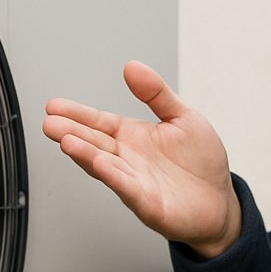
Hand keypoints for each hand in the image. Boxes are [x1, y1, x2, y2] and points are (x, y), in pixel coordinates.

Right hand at [43, 61, 242, 257]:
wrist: (220, 202)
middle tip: (50, 123)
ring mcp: (135, 182)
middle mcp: (128, 159)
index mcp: (133, 137)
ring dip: (85, 155)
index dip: (77, 114)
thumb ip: (156, 93)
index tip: (54, 106)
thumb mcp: (183, 116)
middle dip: (71, 132)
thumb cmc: (200, 163)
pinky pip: (128, 188)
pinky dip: (114, 177)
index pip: (99, 122)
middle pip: (94, 143)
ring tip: (66, 141)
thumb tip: (132, 67)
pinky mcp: (148, 204)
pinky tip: (101, 165)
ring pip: (105, 166)